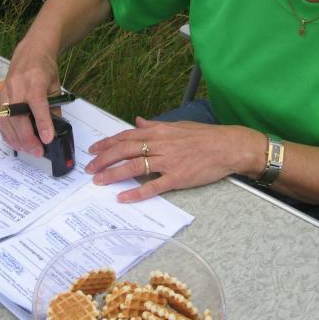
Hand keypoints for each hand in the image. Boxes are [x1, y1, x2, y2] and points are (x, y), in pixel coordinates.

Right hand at [0, 44, 60, 155]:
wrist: (29, 54)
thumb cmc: (44, 69)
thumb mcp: (56, 86)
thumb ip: (55, 107)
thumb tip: (56, 130)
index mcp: (34, 81)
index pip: (37, 104)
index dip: (42, 122)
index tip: (47, 139)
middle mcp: (17, 87)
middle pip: (18, 117)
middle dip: (28, 138)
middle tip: (38, 152)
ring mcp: (6, 93)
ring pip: (6, 121)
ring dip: (17, 139)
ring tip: (29, 151)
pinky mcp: (0, 99)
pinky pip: (1, 120)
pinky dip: (8, 134)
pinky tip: (17, 143)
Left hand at [85, 117, 268, 202]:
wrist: (229, 146)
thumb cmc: (206, 136)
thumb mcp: (178, 125)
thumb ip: (155, 126)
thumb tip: (138, 122)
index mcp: (159, 132)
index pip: (126, 136)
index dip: (107, 143)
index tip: (93, 150)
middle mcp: (160, 145)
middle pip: (125, 150)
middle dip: (104, 160)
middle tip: (89, 169)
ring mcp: (168, 162)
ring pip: (134, 167)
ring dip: (113, 174)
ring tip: (98, 181)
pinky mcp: (177, 178)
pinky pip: (153, 186)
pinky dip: (136, 192)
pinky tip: (123, 197)